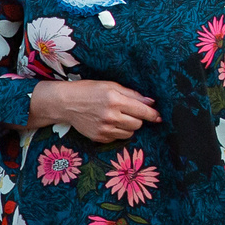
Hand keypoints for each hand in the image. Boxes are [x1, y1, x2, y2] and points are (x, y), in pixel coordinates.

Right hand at [30, 80, 159, 143]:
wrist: (66, 103)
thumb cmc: (89, 90)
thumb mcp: (110, 85)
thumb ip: (132, 94)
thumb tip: (151, 102)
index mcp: (115, 100)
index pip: (142, 111)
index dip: (153, 115)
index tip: (159, 117)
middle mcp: (111, 116)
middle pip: (138, 124)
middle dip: (138, 119)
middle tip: (130, 112)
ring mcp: (105, 129)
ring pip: (129, 133)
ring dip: (129, 127)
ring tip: (119, 118)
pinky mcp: (99, 138)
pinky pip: (117, 138)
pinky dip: (118, 132)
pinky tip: (109, 123)